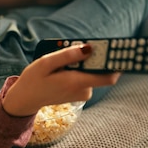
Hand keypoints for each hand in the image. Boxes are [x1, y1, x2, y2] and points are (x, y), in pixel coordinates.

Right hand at [1, 45, 119, 116]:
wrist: (26, 99)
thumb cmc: (34, 79)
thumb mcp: (46, 63)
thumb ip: (67, 55)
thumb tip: (89, 48)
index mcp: (77, 82)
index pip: (109, 76)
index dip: (117, 63)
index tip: (121, 50)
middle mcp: (84, 90)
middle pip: (100, 70)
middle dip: (91, 57)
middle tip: (73, 48)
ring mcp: (83, 93)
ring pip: (92, 72)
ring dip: (82, 62)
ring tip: (60, 60)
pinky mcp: (80, 92)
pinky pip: (86, 76)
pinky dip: (78, 69)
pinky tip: (62, 68)